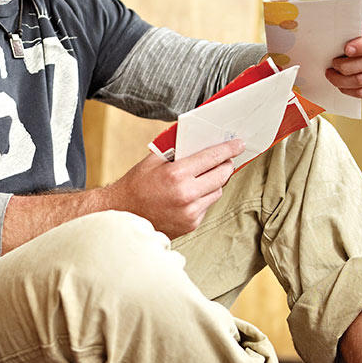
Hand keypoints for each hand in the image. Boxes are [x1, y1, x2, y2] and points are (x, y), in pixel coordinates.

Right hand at [107, 138, 244, 238]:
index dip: (229, 149)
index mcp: (176, 174)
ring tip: (203, 176)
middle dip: (226, 165)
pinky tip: (190, 193)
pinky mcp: (191, 224)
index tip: (239, 144)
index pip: (213, 157)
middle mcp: (187, 194)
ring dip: (215, 182)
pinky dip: (203, 197)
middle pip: (222, 175)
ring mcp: (190, 212)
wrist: (122, 215)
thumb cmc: (136, 185)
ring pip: (217, 191)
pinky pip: (207, 205)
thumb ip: (176, 148)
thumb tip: (198, 137)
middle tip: (225, 159)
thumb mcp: (153, 160)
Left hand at [326, 16, 361, 100]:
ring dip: (343, 80)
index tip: (346, 50)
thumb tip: (325, 36)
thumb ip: (341, 29)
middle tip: (332, 65)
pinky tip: (341, 85)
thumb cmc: (345, 35)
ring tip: (332, 75)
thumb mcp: (345, 27)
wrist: (352, 44)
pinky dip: (350, 91)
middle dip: (346, 66)